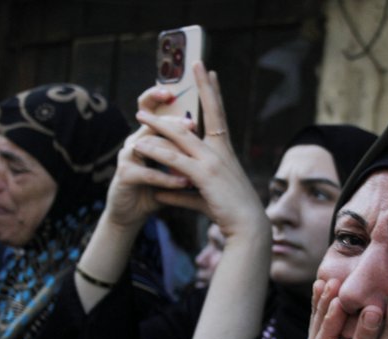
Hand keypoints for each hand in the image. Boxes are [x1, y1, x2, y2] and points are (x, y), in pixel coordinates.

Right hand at [102, 94, 193, 229]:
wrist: (132, 213)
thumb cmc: (155, 188)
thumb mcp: (176, 168)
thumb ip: (188, 153)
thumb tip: (213, 135)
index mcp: (151, 135)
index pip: (158, 109)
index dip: (166, 98)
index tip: (182, 94)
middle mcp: (137, 139)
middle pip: (152, 122)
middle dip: (172, 121)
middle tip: (192, 123)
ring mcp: (128, 156)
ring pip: (150, 145)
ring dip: (172, 151)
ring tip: (190, 156)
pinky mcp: (124, 175)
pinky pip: (148, 173)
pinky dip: (166, 179)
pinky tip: (183, 183)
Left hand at [131, 61, 266, 239]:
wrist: (248, 226)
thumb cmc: (230, 211)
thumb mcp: (204, 196)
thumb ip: (181, 191)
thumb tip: (161, 190)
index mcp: (224, 152)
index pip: (219, 115)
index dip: (214, 92)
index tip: (210, 72)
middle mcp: (220, 151)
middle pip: (206, 113)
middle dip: (199, 88)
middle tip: (192, 64)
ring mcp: (213, 162)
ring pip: (181, 137)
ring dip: (159, 124)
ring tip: (140, 115)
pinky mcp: (204, 176)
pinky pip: (174, 160)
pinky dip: (156, 153)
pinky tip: (140, 147)